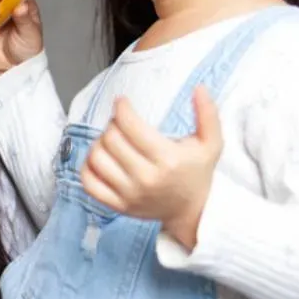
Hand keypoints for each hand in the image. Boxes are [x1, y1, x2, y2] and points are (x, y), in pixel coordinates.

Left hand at [80, 86, 223, 247]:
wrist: (191, 210)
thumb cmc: (197, 172)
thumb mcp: (211, 143)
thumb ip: (208, 114)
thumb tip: (199, 88)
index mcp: (167, 160)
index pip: (130, 125)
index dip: (121, 108)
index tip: (122, 102)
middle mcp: (146, 178)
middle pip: (111, 139)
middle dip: (113, 123)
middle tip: (121, 122)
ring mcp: (129, 194)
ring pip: (96, 158)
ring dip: (99, 142)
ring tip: (111, 139)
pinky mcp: (117, 206)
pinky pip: (89, 183)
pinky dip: (88, 167)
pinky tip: (100, 158)